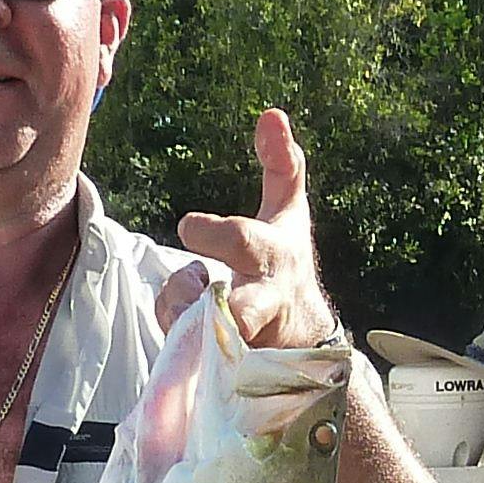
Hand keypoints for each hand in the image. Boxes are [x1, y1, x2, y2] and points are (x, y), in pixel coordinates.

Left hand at [166, 109, 340, 349]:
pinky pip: (185, 353)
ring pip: (196, 331)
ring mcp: (247, 343)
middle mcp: (264, 304)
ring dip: (180, 312)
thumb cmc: (285, 263)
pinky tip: (195, 324)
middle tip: (204, 305)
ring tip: (196, 298)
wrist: (303, 339)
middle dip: (224, 313)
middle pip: (241, 313)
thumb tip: (272, 112)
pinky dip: (180, 335)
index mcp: (272, 256)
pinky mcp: (229, 370)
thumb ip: (282, 164)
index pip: (243, 241)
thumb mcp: (289, 212)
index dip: (214, 234)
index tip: (186, 226)